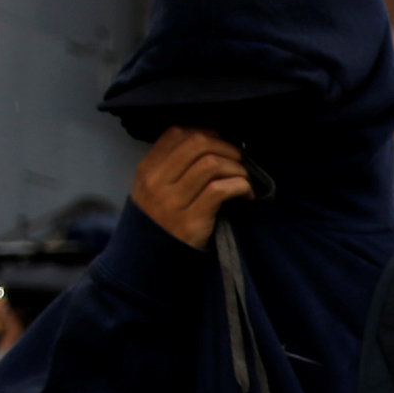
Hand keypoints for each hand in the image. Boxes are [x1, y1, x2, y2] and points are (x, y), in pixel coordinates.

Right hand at [131, 126, 253, 249]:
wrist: (150, 260)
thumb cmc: (160, 220)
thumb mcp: (153, 188)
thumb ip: (172, 165)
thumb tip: (210, 141)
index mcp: (148, 169)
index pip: (176, 133)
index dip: (205, 132)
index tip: (221, 142)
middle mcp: (157, 182)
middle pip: (197, 143)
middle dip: (226, 146)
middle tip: (238, 159)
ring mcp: (173, 201)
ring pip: (211, 164)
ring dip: (236, 167)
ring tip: (242, 178)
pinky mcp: (192, 220)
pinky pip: (221, 190)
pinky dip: (240, 186)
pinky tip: (245, 194)